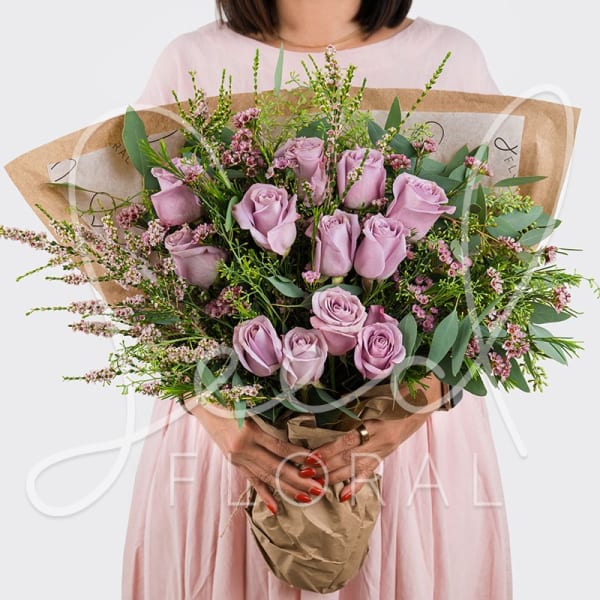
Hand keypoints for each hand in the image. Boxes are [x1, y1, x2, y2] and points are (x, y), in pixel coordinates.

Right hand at [187, 402, 324, 513]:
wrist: (204, 406)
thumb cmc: (230, 403)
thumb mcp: (250, 409)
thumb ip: (270, 424)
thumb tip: (296, 436)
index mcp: (249, 432)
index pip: (279, 447)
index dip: (298, 456)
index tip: (317, 462)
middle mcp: (243, 448)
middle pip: (275, 467)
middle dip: (299, 480)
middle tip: (318, 488)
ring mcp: (238, 458)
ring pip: (266, 477)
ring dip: (287, 489)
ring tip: (305, 498)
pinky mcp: (234, 463)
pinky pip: (252, 480)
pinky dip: (264, 494)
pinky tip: (276, 507)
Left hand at [305, 412, 430, 501]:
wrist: (412, 412)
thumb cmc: (388, 405)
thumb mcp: (370, 405)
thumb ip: (349, 411)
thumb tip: (323, 415)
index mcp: (374, 426)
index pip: (347, 441)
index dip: (329, 450)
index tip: (311, 456)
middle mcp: (378, 442)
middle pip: (349, 458)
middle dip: (326, 466)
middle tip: (307, 472)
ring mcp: (381, 453)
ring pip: (355, 468)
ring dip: (335, 477)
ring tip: (317, 482)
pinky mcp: (381, 460)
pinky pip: (368, 475)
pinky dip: (355, 486)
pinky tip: (344, 496)